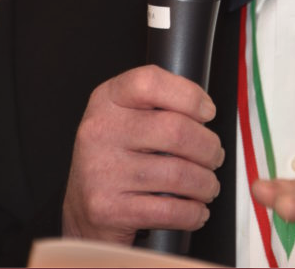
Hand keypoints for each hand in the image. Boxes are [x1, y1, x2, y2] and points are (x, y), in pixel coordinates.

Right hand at [62, 65, 224, 245]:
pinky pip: (168, 210)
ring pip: (178, 173)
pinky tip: (195, 210)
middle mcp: (101, 131)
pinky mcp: (109, 209)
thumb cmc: (114, 157)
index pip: (150, 82)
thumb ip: (157, 105)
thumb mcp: (124, 117)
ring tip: (207, 185)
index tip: (207, 112)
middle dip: (208, 147)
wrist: (81, 209)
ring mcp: (102, 171)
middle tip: (214, 156)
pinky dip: (193, 212)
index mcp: (107, 100)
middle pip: (176, 130)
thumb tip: (203, 112)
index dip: (188, 95)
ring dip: (205, 183)